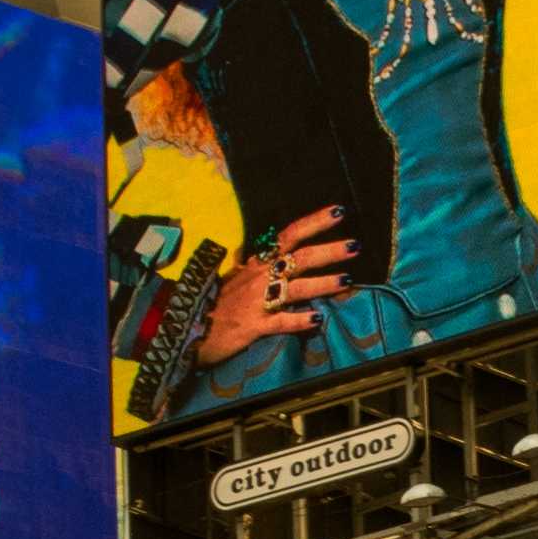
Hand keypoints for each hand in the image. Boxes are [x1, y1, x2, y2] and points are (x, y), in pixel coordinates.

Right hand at [198, 210, 356, 361]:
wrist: (182, 326)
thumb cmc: (209, 302)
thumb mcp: (233, 279)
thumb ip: (257, 268)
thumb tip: (278, 257)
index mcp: (255, 263)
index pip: (288, 235)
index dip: (314, 223)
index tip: (339, 212)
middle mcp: (258, 277)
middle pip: (299, 258)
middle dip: (329, 251)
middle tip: (355, 245)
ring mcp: (256, 301)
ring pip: (295, 288)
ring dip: (323, 283)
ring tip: (347, 281)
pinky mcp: (252, 326)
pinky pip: (279, 322)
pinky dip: (298, 321)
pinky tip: (316, 319)